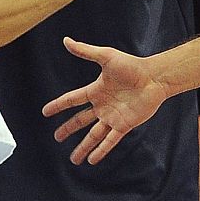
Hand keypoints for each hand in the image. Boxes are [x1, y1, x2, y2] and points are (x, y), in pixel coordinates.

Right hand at [43, 37, 169, 164]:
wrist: (154, 78)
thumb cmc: (132, 65)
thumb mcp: (106, 57)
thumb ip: (85, 51)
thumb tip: (66, 40)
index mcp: (96, 90)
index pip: (72, 99)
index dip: (58, 105)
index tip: (45, 112)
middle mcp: (102, 106)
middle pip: (80, 120)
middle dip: (68, 129)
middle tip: (56, 138)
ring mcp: (112, 117)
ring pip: (94, 136)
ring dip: (83, 147)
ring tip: (74, 160)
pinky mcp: (124, 125)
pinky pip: (110, 140)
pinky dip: (101, 151)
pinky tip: (92, 160)